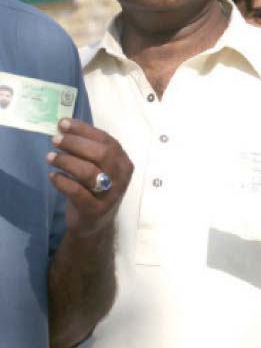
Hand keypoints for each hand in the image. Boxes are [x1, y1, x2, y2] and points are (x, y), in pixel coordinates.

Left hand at [47, 118, 132, 236]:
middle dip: (75, 144)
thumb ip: (89, 150)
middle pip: (101, 154)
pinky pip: (77, 192)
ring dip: (66, 161)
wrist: (96, 223)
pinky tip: (53, 176)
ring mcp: (110, 194)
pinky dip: (62, 182)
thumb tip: (65, 127)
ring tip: (50, 157)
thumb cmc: (95, 189)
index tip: (63, 124)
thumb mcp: (100, 168)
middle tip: (55, 140)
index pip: (106, 140)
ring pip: (89, 172)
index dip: (84, 130)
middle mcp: (121, 177)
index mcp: (123, 163)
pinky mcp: (95, 209)